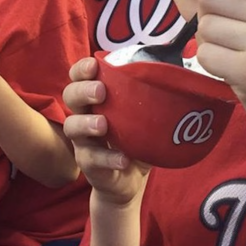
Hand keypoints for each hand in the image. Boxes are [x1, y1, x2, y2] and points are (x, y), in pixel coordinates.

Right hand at [63, 58, 149, 205]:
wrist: (129, 180)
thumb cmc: (135, 138)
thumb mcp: (143, 115)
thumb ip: (150, 96)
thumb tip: (175, 74)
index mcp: (95, 98)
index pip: (78, 76)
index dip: (82, 68)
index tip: (94, 65)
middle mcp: (83, 114)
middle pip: (70, 96)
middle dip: (83, 90)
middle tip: (101, 91)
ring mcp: (83, 140)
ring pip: (72, 126)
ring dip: (86, 123)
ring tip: (103, 125)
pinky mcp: (88, 163)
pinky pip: (92, 159)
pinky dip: (107, 158)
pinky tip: (123, 158)